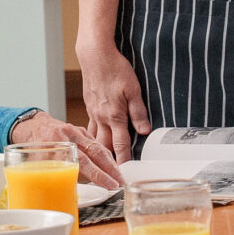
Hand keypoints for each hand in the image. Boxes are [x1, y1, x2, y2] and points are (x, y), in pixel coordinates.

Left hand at [11, 110, 123, 188]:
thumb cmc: (33, 148)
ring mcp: (77, 131)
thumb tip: (66, 197)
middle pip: (95, 152)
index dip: (98, 174)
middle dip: (111, 169)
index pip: (82, 161)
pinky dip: (105, 154)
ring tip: (119, 176)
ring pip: (98, 147)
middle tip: (120, 182)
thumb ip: (51, 177)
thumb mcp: (36, 164)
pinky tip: (111, 165)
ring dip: (110, 163)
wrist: (32, 127)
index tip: (110, 184)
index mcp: (57, 143)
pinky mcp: (82, 131)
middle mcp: (69, 134)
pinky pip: (96, 143)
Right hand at [77, 43, 148, 164]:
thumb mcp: (133, 89)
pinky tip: (92, 143)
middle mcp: (102, 118)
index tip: (125, 176)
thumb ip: (138, 112)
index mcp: (115, 116)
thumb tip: (144, 131)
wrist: (94, 55)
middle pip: (105, 147)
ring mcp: (93, 113)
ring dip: (98, 153)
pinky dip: (91, 138)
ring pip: (95, 139)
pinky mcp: (89, 106)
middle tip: (113, 178)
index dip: (124, 162)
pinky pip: (89, 128)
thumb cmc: (115, 69)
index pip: (121, 145)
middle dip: (109, 164)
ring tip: (102, 167)